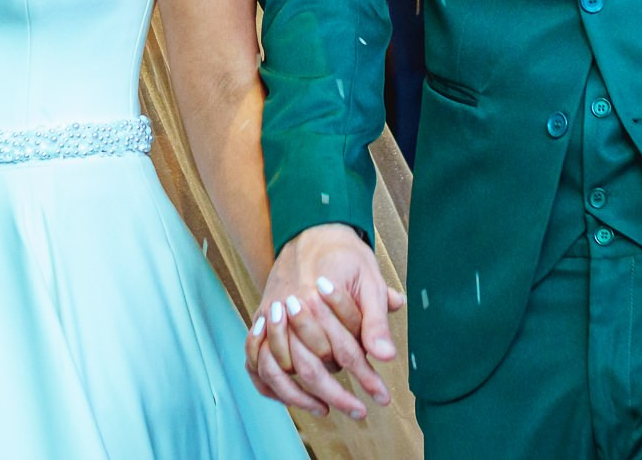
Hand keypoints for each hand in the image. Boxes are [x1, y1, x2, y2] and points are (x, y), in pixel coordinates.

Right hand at [246, 224, 406, 420]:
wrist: (312, 230)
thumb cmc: (345, 256)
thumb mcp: (369, 280)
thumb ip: (375, 319)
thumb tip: (386, 356)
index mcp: (315, 299)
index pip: (342, 353)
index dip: (364, 378)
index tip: (381, 396)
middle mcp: (287, 310)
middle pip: (309, 368)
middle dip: (337, 395)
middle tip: (359, 411)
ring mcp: (268, 316)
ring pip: (276, 370)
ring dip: (300, 397)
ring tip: (326, 409)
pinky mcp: (260, 320)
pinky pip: (254, 360)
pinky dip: (269, 382)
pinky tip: (290, 396)